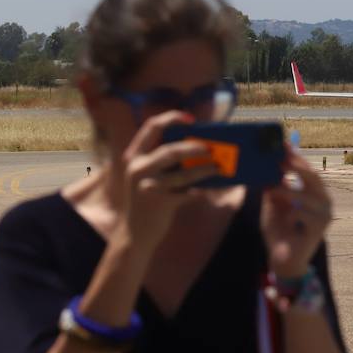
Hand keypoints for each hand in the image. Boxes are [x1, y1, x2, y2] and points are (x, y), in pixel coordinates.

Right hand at [107, 112, 216, 252]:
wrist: (135, 233)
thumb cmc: (148, 199)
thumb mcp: (148, 175)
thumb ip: (164, 161)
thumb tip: (199, 146)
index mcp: (134, 156)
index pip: (151, 127)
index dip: (172, 118)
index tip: (192, 119)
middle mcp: (137, 168)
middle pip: (171, 151)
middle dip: (195, 147)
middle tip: (211, 147)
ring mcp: (148, 186)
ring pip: (183, 174)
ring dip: (205, 169)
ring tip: (219, 167)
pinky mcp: (160, 203)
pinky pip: (188, 193)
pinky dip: (199, 190)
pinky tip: (207, 189)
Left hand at [262, 148, 333, 278]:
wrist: (283, 259)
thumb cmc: (279, 229)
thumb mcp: (273, 203)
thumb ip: (273, 185)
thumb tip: (265, 163)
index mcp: (315, 193)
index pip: (307, 169)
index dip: (295, 157)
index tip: (282, 144)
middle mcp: (324, 201)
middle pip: (313, 177)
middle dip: (296, 166)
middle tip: (279, 158)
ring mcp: (324, 215)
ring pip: (307, 195)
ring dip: (287, 190)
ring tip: (272, 188)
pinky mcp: (320, 229)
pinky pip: (302, 213)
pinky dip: (290, 213)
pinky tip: (287, 221)